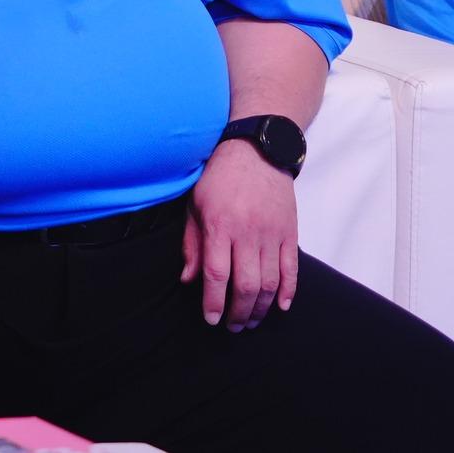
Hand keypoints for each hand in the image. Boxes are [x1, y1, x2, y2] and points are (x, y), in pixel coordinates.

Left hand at [181, 138, 298, 330]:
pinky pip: (291, 269)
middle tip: (233, 327)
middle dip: (239, 312)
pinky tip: (279, 306)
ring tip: (252, 321)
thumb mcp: (194, 206)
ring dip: (262, 308)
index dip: (213, 301)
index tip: (211, 319)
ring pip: (270, 282)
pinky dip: (287, 292)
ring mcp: (272, 234)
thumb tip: (188, 280)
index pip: (216, 274)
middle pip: (246, 285)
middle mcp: (248, 233)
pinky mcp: (290, 233)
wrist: (256, 152)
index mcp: (220, 226)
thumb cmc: (218, 178)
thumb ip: (192, 244)